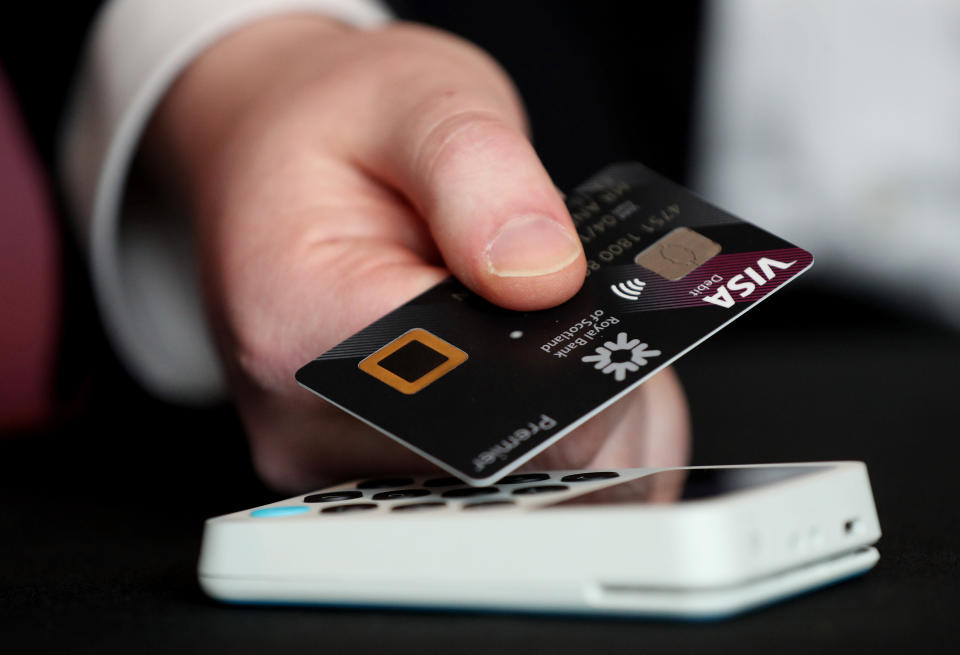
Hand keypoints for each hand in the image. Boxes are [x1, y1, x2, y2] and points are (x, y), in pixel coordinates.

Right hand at [150, 16, 689, 490]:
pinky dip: (568, 432)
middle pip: (514, 465)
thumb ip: (481, 176)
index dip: (571, 370)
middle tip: (577, 293)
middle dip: (593, 391)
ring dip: (590, 415)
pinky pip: (518, 488)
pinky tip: (540, 357)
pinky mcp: (380, 467)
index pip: (472, 404)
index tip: (613, 315)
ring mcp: (343, 456)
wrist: (278, 150)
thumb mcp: (417, 100)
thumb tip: (545, 276)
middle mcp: (308, 419)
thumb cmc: (336, 129)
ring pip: (535, 489)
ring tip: (549, 316)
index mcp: (298, 324)